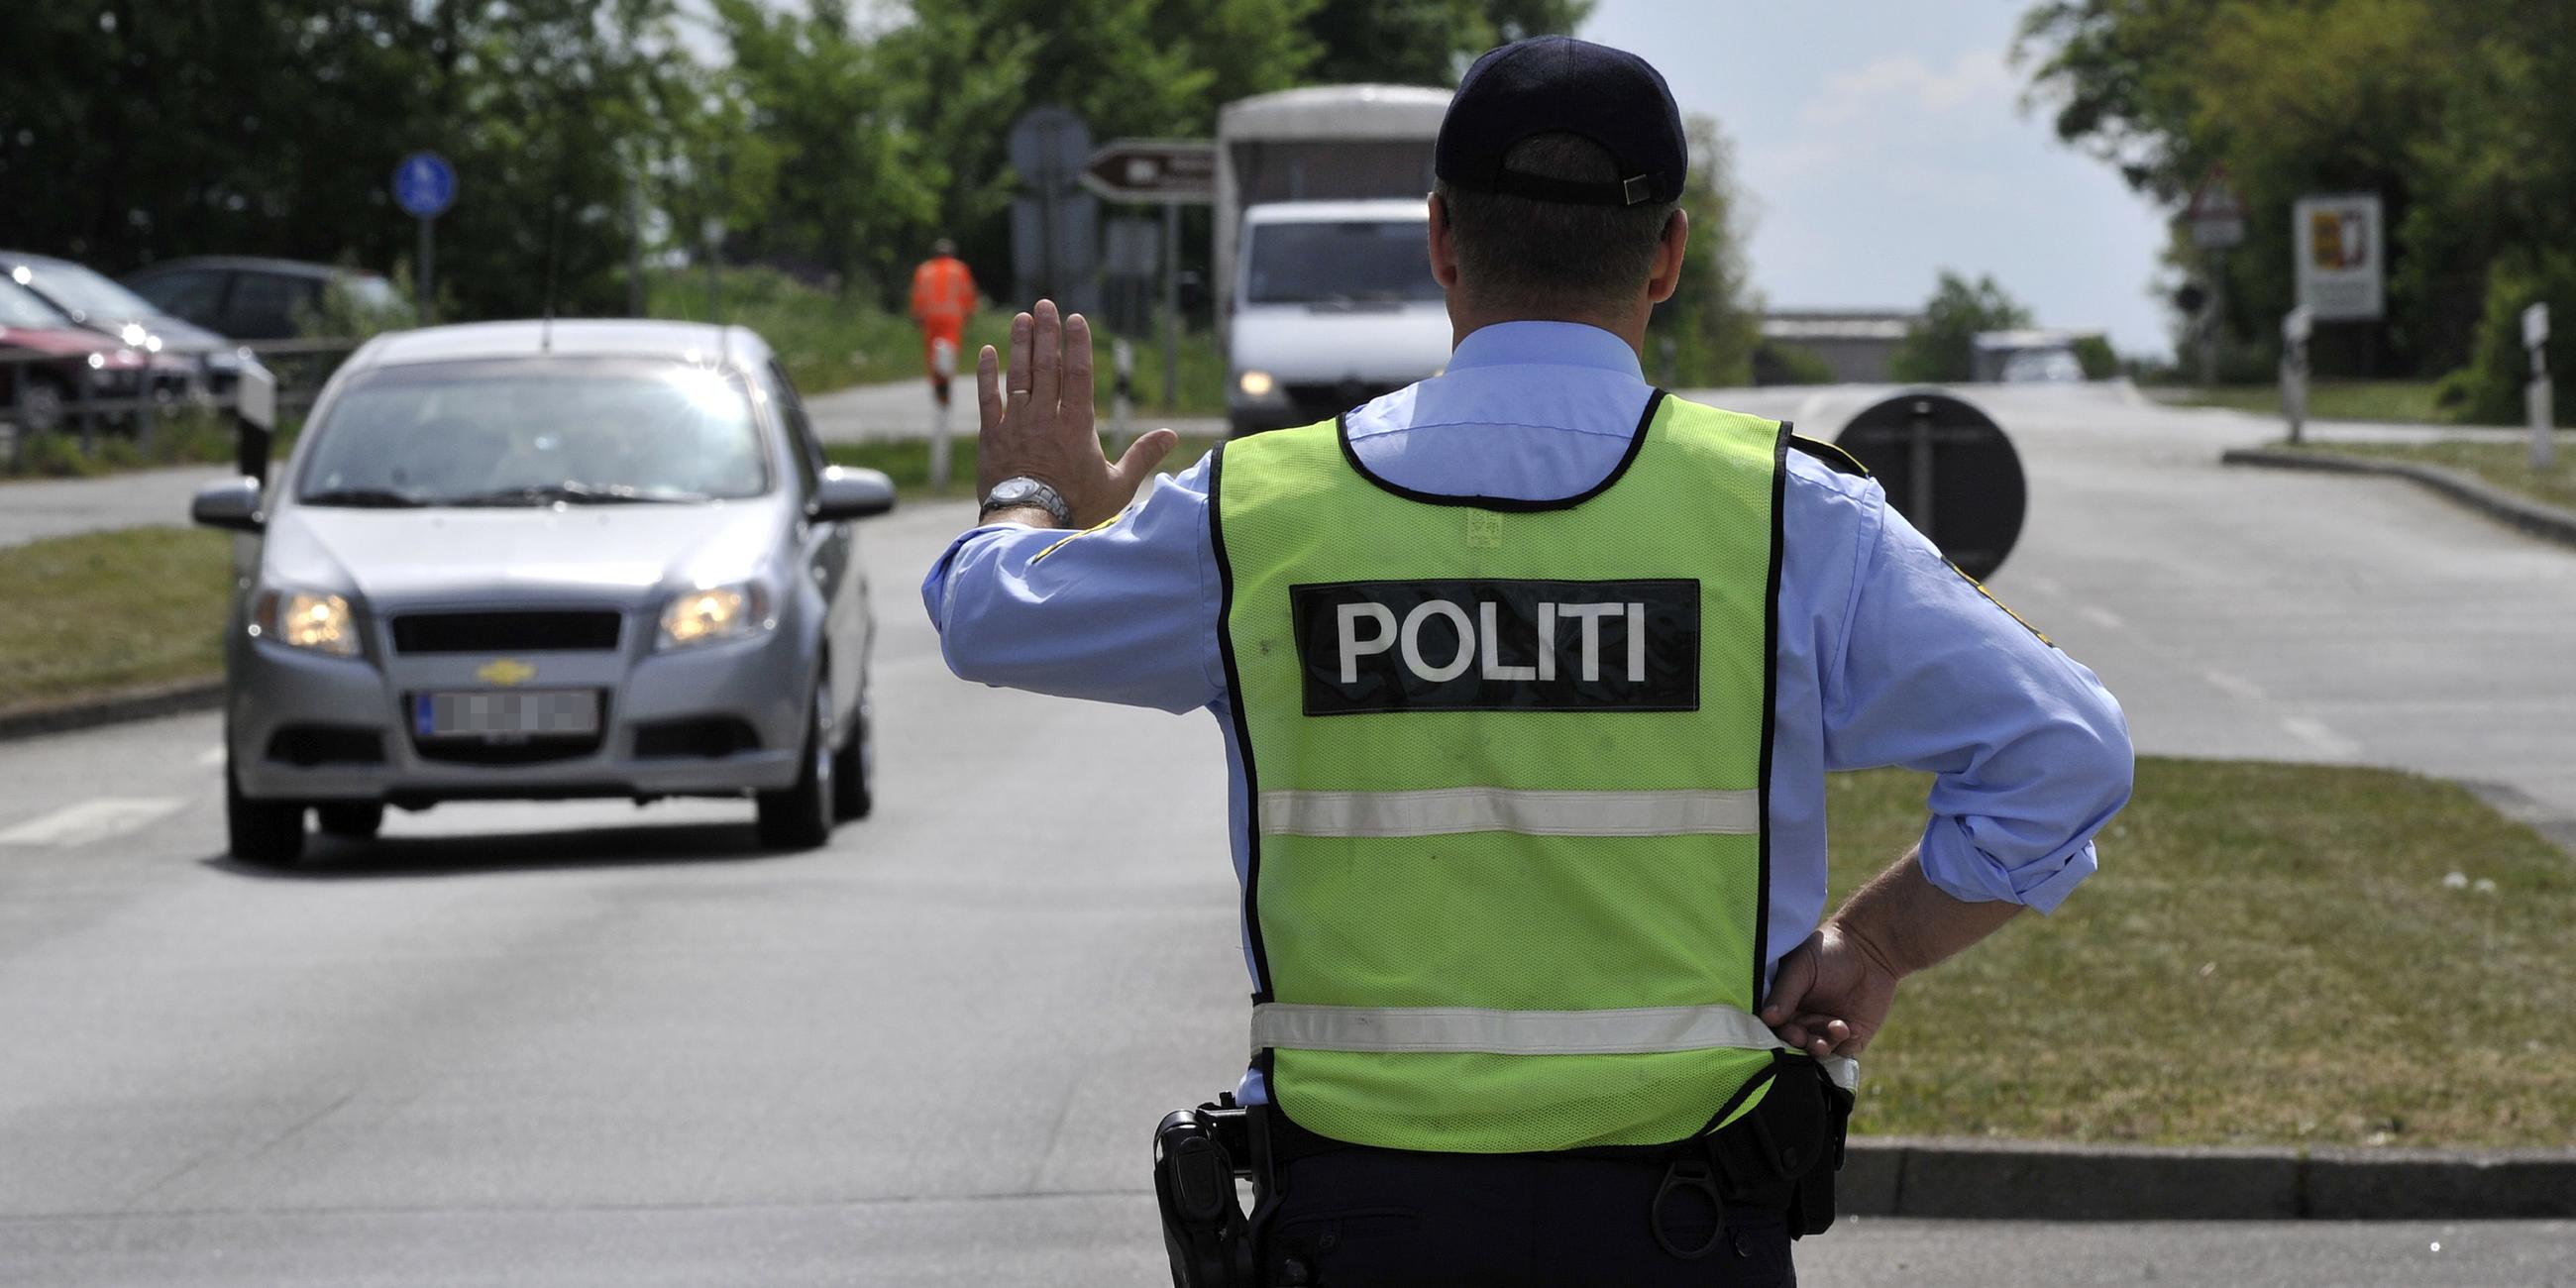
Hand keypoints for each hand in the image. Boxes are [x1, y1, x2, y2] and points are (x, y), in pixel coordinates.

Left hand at [975, 299, 1176, 526]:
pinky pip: (989, 398)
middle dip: (1047, 333)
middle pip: (1047, 366)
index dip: (1077, 344)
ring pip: (1018, 375)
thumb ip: (1143, 456)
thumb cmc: (1077, 508)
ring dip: (1020, 345)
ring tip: (1022, 319)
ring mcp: (1017, 424)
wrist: (1029, 525)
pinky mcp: (992, 436)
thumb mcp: (1118, 486)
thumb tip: (1171, 435)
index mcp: (1077, 426)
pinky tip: (989, 352)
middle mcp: (1046, 417)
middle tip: (1044, 304)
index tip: (1075, 319)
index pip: (1079, 375)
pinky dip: (988, 374)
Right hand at [1758, 923, 1901, 1059]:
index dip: (1781, 1034)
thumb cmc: (1829, 951)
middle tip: (1811, 1040)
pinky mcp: (1852, 1034)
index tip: (1793, 1033)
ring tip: (1840, 1027)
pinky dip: (1847, 1044)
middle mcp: (1804, 1019)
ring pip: (1819, 1050)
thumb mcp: (1801, 968)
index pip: (1776, 1026)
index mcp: (1786, 1004)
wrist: (1871, 948)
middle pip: (1796, 1043)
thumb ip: (1784, 993)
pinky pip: (1844, 1050)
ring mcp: (1827, 1029)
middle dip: (1803, 1044)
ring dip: (1826, 1045)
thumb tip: (1766, 1018)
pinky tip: (1854, 1027)